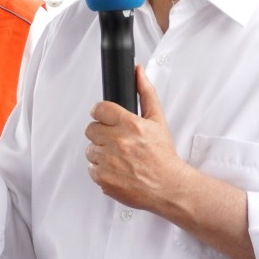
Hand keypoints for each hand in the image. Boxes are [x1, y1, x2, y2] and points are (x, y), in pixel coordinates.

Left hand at [84, 67, 185, 211]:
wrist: (168, 186)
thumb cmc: (163, 155)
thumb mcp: (158, 120)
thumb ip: (145, 93)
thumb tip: (138, 72)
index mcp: (130, 125)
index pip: (99, 109)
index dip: (102, 114)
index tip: (107, 119)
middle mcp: (118, 142)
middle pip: (91, 129)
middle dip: (102, 134)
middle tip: (117, 141)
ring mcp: (109, 161)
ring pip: (90, 150)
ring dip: (101, 152)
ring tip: (119, 157)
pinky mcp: (103, 178)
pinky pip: (91, 169)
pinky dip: (101, 170)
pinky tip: (116, 169)